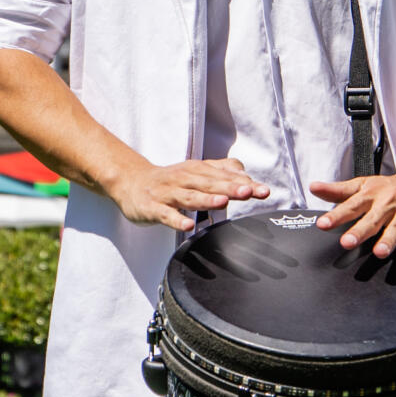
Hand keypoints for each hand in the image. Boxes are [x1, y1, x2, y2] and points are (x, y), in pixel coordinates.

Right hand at [113, 158, 269, 230]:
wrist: (132, 182)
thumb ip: (221, 171)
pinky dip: (176, 220)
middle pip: (210, 184)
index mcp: (197, 171)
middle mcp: (184, 179)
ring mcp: (168, 193)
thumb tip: (245, 174)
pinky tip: (187, 226)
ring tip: (223, 203)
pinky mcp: (153, 207)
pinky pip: (165, 215)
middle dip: (230, 188)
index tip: (263, 191)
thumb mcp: (196, 171)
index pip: (224, 176)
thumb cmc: (170, 180)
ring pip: (189, 197)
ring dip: (206, 200)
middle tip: (249, 192)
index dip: (244, 183)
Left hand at [309, 159, 395, 262]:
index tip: (322, 224)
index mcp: (370, 194)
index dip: (336, 215)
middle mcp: (387, 203)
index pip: (350, 205)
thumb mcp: (364, 185)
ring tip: (380, 252)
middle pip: (372, 219)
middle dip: (360, 230)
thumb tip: (313, 188)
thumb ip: (338, 191)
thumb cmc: (390, 186)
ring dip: (389, 240)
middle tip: (347, 242)